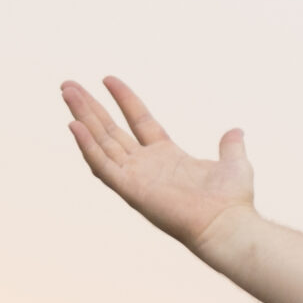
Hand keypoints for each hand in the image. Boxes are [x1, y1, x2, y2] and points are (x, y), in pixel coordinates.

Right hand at [61, 76, 254, 250]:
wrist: (226, 223)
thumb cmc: (231, 200)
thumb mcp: (234, 163)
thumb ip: (230, 146)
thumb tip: (236, 131)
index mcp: (166, 155)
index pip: (139, 120)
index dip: (125, 99)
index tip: (108, 79)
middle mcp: (146, 164)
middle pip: (110, 129)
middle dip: (89, 107)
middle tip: (68, 84)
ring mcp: (135, 176)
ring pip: (100, 141)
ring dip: (82, 117)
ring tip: (66, 92)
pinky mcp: (129, 189)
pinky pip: (102, 164)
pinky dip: (87, 146)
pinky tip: (75, 125)